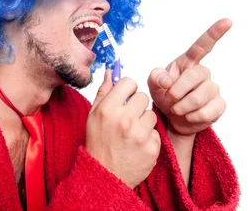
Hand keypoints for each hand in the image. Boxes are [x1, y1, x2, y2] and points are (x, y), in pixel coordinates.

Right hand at [86, 69, 160, 188]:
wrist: (105, 176)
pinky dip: (149, 138)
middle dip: (137, 106)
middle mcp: (124, 120)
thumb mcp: (93, 116)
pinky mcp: (152, 148)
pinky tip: (137, 146)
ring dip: (144, 122)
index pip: (129, 82)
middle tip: (128, 119)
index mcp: (108, 109)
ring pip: (151, 114)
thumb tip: (110, 72)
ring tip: (132, 133)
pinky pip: (156, 133)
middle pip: (143, 97)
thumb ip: (104, 92)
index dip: (128, 90)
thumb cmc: (98, 144)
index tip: (125, 98)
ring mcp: (140, 135)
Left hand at [148, 18, 231, 136]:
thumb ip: (155, 77)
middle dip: (176, 92)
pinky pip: (206, 112)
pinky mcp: (219, 105)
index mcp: (188, 62)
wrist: (173, 118)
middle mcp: (203, 73)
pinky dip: (191, 117)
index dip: (215, 32)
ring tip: (176, 109)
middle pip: (194, 77)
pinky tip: (188, 116)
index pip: (202, 45)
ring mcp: (213, 89)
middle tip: (168, 100)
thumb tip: (166, 80)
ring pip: (198, 98)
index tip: (228, 21)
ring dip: (182, 107)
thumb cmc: (165, 95)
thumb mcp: (154, 85)